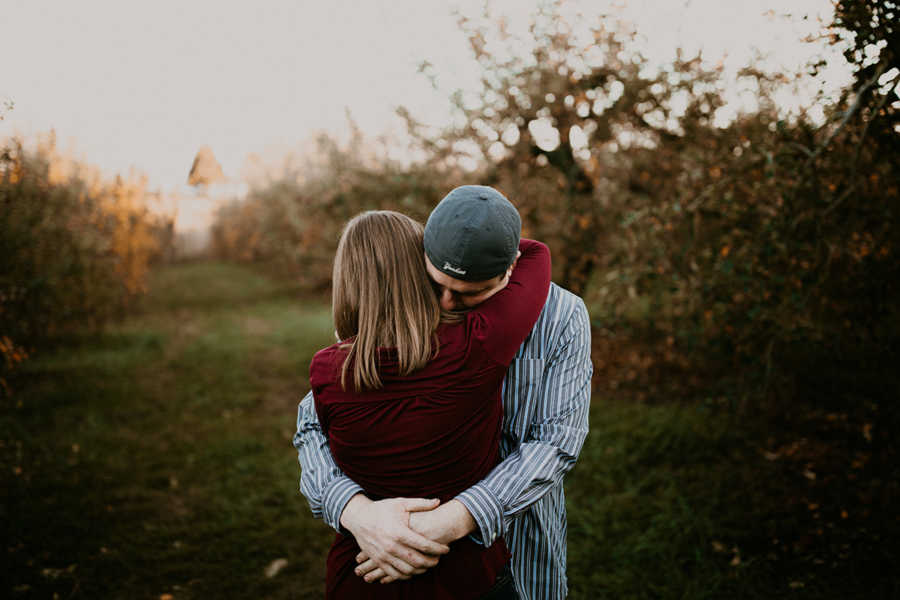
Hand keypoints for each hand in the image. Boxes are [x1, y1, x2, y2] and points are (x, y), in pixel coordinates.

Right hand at [355, 500, 476, 583]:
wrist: (359, 517)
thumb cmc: (382, 509)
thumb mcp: (400, 503)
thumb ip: (420, 504)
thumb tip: (438, 501)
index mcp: (399, 532)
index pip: (424, 545)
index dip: (438, 549)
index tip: (446, 549)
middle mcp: (391, 546)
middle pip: (417, 561)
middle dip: (431, 562)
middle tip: (439, 559)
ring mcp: (383, 555)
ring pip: (407, 570)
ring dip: (421, 570)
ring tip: (428, 565)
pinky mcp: (378, 561)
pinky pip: (394, 574)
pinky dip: (406, 575)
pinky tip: (414, 571)